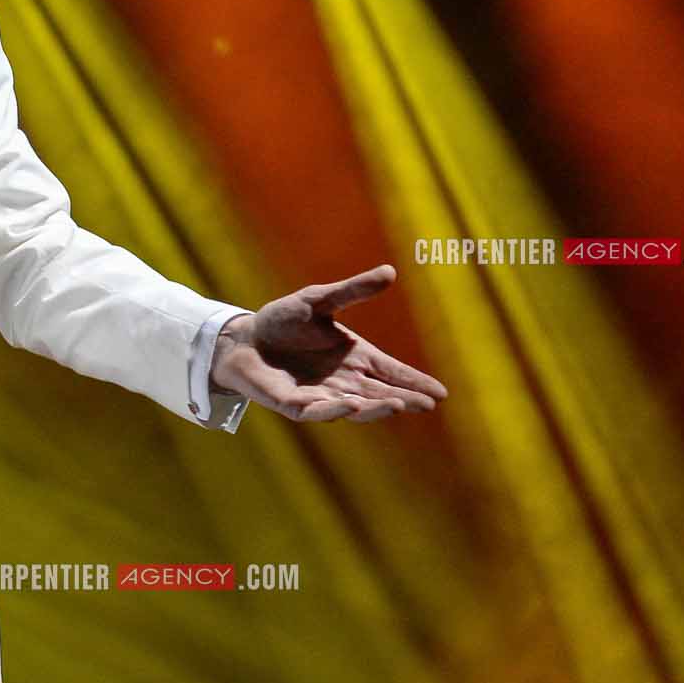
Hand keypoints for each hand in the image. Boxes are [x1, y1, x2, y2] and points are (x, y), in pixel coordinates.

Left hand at [211, 264, 447, 421]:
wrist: (242, 338)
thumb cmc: (282, 320)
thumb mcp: (319, 300)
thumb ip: (353, 290)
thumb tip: (390, 271)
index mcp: (354, 357)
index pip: (392, 372)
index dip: (415, 383)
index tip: (441, 394)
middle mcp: (343, 381)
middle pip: (380, 393)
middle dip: (404, 399)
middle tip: (427, 403)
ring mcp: (320, 395)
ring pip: (355, 407)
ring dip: (375, 407)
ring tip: (397, 403)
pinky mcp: (294, 405)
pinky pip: (318, 411)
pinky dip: (335, 409)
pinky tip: (353, 404)